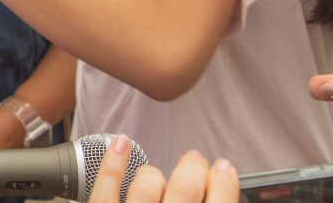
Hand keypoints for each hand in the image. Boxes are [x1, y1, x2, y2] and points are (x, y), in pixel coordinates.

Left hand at [90, 137, 237, 202]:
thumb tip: (222, 189)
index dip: (226, 183)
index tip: (225, 167)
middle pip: (185, 190)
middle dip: (193, 169)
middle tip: (195, 162)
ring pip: (147, 186)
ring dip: (153, 176)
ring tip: (156, 179)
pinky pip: (106, 188)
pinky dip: (113, 162)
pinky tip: (121, 143)